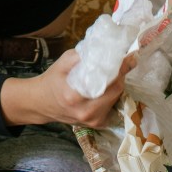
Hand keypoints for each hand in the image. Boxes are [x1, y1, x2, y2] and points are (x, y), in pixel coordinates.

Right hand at [0, 50, 133, 128]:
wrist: (41, 103)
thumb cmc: (52, 80)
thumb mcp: (62, 62)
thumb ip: (82, 56)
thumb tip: (105, 47)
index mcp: (75, 96)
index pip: (108, 81)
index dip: (120, 68)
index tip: (129, 57)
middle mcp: (86, 111)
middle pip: (116, 90)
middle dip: (120, 75)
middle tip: (120, 64)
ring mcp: (93, 120)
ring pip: (116, 98)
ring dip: (116, 85)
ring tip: (111, 74)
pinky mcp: (97, 124)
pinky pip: (112, 106)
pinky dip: (112, 96)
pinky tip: (104, 89)